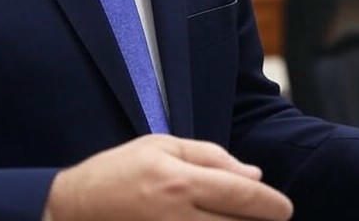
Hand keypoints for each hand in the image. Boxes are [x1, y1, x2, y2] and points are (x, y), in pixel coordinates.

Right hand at [42, 134, 292, 220]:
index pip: (242, 194)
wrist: (73, 209)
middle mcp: (178, 216)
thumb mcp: (161, 146)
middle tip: (270, 217)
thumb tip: (253, 174)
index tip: (285, 208)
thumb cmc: (119, 171)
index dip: (271, 204)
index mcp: (180, 181)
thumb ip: (210, 157)